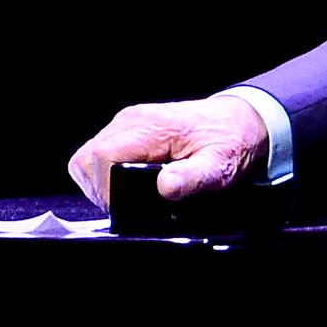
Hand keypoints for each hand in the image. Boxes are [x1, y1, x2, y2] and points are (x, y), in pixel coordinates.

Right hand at [67, 96, 267, 210]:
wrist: (239, 121)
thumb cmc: (230, 142)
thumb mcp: (220, 167)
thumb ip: (192, 178)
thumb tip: (164, 187)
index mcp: (150, 127)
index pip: (100, 157)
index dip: (105, 188)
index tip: (124, 206)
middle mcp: (131, 120)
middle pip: (87, 159)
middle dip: (100, 189)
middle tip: (125, 205)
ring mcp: (127, 123)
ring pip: (88, 157)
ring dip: (100, 182)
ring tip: (126, 196)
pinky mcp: (128, 129)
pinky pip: (100, 153)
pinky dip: (106, 173)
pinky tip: (127, 183)